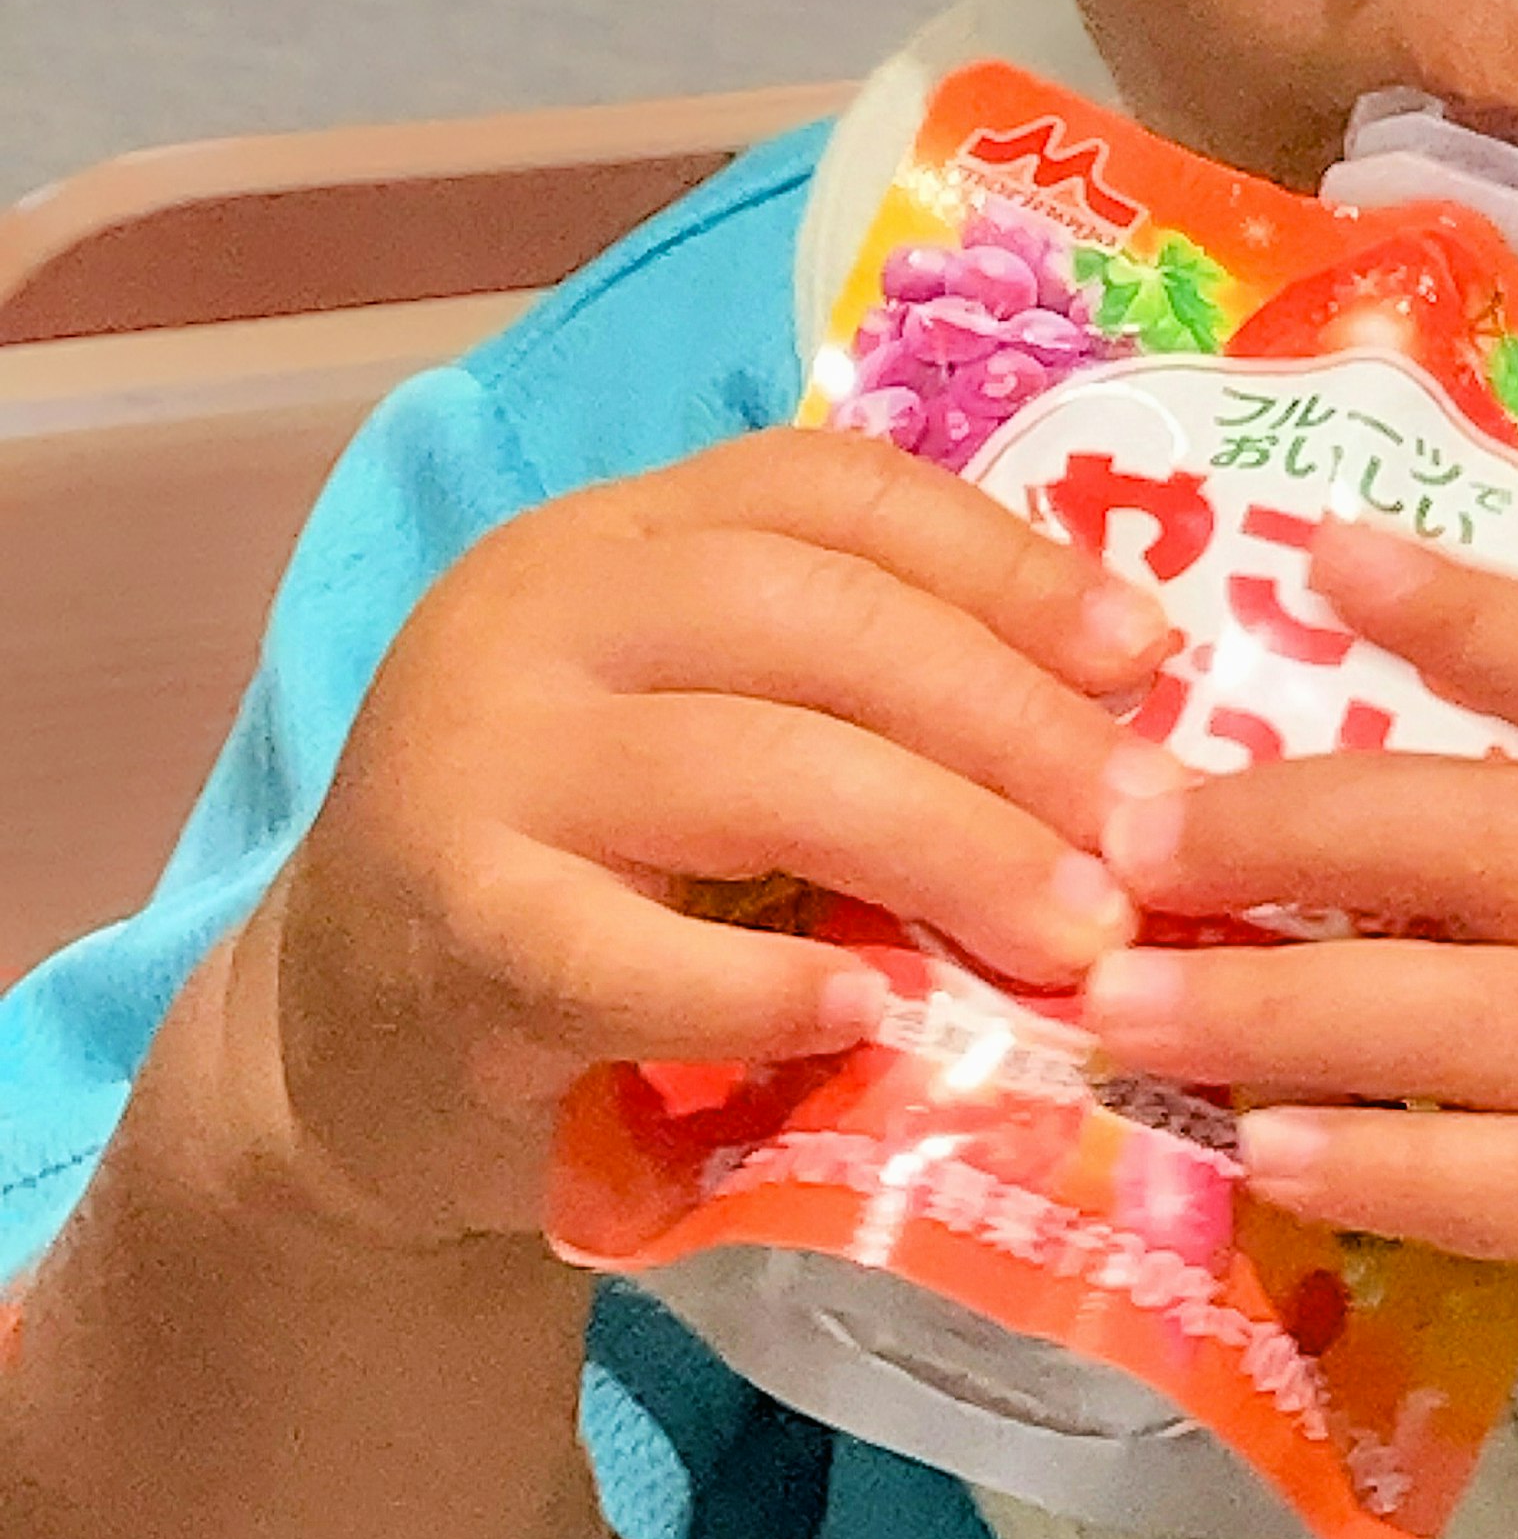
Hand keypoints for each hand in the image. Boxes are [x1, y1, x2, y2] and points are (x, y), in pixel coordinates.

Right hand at [264, 431, 1171, 1251]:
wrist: (351, 1046)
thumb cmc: (595, 878)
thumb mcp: (719, 740)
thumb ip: (866, 705)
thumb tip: (1131, 725)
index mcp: (619, 536)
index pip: (833, 492)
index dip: (1006, 561)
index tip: (1144, 656)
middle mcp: (535, 612)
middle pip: (814, 618)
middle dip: (1008, 720)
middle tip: (1144, 831)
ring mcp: (473, 763)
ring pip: (748, 767)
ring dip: (944, 847)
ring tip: (1073, 935)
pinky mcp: (448, 931)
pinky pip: (623, 951)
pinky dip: (762, 986)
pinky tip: (874, 1016)